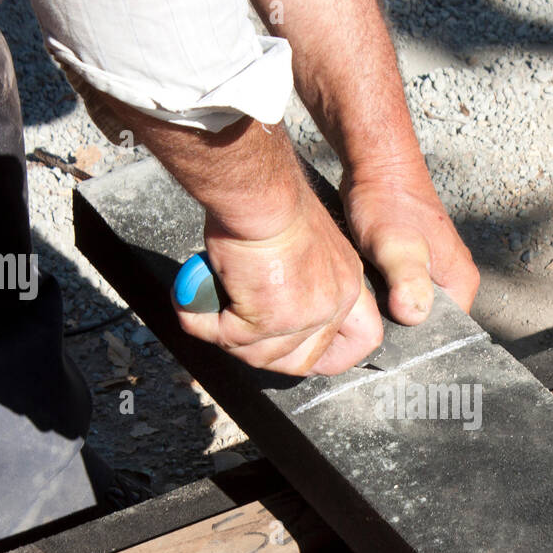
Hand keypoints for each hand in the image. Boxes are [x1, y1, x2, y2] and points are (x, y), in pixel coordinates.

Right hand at [176, 188, 383, 376]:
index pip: (362, 340)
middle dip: (264, 355)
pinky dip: (200, 321)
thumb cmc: (272, 201)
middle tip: (233, 331)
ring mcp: (302, 318)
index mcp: (346, 284)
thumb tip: (261, 304)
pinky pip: (225, 338)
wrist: (259, 191)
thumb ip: (296, 280)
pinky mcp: (267, 321)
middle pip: (303, 362)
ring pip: (259, 356)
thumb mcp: (303, 244)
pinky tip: (190, 302)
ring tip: (205, 308)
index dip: (330, 354)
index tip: (302, 351)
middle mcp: (332, 305)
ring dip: (226, 337)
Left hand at [341, 163, 479, 324]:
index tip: (385, 337)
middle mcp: (452, 281)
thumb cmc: (387, 202)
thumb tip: (414, 315)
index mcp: (461, 284)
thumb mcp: (396, 246)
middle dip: (398, 328)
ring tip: (367, 304)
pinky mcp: (414, 266)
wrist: (375, 167)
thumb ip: (408, 281)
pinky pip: (400, 294)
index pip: (444, 335)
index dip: (414, 343)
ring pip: (410, 310)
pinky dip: (383, 297)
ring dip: (388, 312)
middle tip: (370, 319)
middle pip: (426, 326)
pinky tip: (367, 291)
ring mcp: (433, 273)